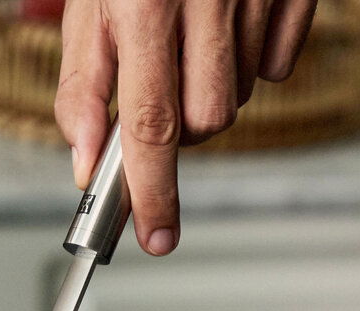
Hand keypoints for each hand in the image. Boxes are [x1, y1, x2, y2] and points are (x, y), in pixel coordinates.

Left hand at [56, 0, 317, 255]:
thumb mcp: (90, 3)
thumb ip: (82, 84)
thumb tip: (85, 160)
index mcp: (146, 7)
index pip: (150, 127)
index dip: (152, 192)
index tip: (154, 236)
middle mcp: (205, 2)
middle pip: (204, 123)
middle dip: (179, 133)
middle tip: (158, 93)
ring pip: (238, 99)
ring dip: (210, 95)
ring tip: (188, 46)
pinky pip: (277, 64)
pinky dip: (252, 63)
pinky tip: (228, 29)